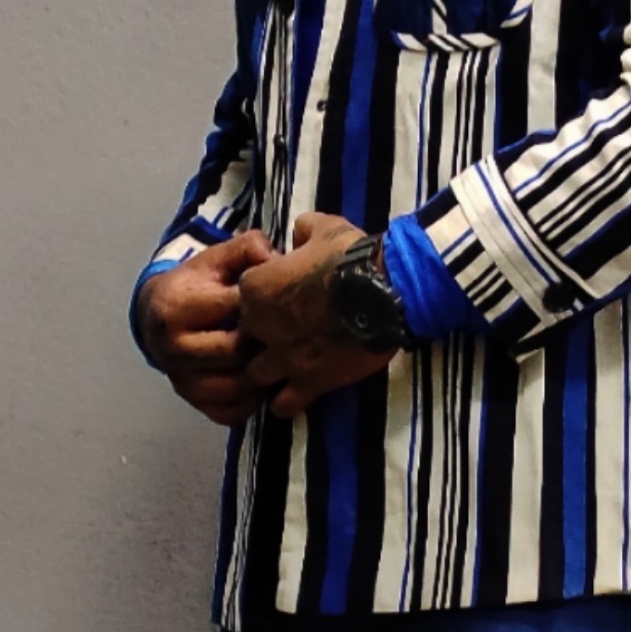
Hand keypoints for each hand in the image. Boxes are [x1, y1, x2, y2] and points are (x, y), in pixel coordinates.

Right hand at [138, 228, 278, 424]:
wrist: (158, 317)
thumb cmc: (197, 284)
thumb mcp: (217, 258)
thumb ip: (248, 250)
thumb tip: (278, 261)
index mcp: (176, 306)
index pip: (233, 309)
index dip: (266, 305)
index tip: (285, 300)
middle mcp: (172, 347)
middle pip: (235, 352)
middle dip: (267, 342)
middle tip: (292, 332)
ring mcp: (180, 379)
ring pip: (236, 386)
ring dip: (265, 375)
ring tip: (283, 357)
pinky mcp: (192, 401)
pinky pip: (231, 411)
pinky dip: (254, 399)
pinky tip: (266, 380)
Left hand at [235, 211, 396, 422]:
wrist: (387, 290)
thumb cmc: (352, 255)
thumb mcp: (324, 227)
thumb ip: (303, 231)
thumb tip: (299, 233)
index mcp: (257, 287)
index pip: (243, 296)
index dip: (263, 297)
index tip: (282, 296)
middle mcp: (262, 326)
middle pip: (246, 337)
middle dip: (261, 335)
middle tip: (287, 331)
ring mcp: (284, 358)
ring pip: (257, 374)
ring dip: (268, 370)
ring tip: (285, 367)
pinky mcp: (310, 382)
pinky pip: (284, 404)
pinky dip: (286, 402)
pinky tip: (293, 396)